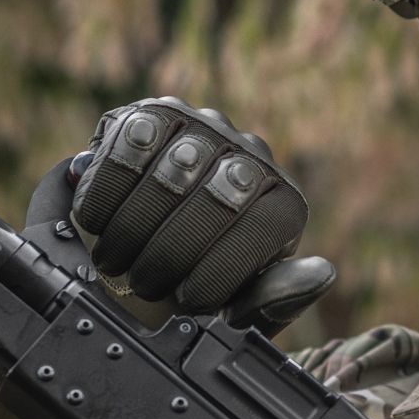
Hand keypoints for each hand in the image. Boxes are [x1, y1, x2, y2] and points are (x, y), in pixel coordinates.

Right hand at [30, 96, 333, 331]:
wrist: (150, 238)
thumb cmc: (199, 279)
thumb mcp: (238, 306)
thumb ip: (276, 298)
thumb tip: (322, 272)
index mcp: (281, 204)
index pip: (265, 227)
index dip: (218, 272)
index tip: (186, 303)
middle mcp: (252, 155)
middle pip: (221, 195)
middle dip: (171, 252)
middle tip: (144, 284)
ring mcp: (206, 127)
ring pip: (172, 171)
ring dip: (134, 228)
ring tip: (116, 262)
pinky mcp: (156, 113)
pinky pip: (130, 143)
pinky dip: (108, 191)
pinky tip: (95, 223)